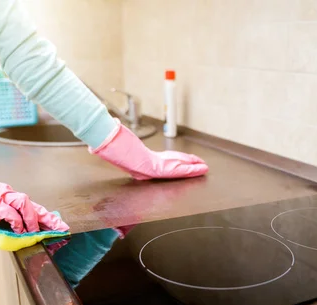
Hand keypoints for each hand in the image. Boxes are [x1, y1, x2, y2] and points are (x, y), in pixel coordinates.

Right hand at [0, 166, 68, 233]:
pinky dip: (18, 222)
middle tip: (59, 228)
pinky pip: (11, 213)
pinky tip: (21, 231)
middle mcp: (5, 192)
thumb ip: (1, 216)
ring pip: (25, 204)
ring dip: (33, 219)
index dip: (44, 216)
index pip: (29, 205)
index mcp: (5, 194)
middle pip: (32, 204)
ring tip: (37, 232)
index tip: (56, 225)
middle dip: (47, 217)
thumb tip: (12, 229)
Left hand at [89, 119, 208, 179]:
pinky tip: (199, 168)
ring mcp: (155, 168)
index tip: (188, 162)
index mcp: (146, 161)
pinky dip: (190, 170)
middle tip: (202, 167)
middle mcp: (151, 167)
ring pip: (179, 168)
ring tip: (204, 168)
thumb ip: (120, 132)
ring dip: (193, 169)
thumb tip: (113, 121)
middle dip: (189, 167)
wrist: (112, 146)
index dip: (178, 162)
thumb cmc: (116, 144)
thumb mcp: (120, 139)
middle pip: (175, 166)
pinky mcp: (157, 169)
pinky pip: (177, 171)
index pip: (166, 163)